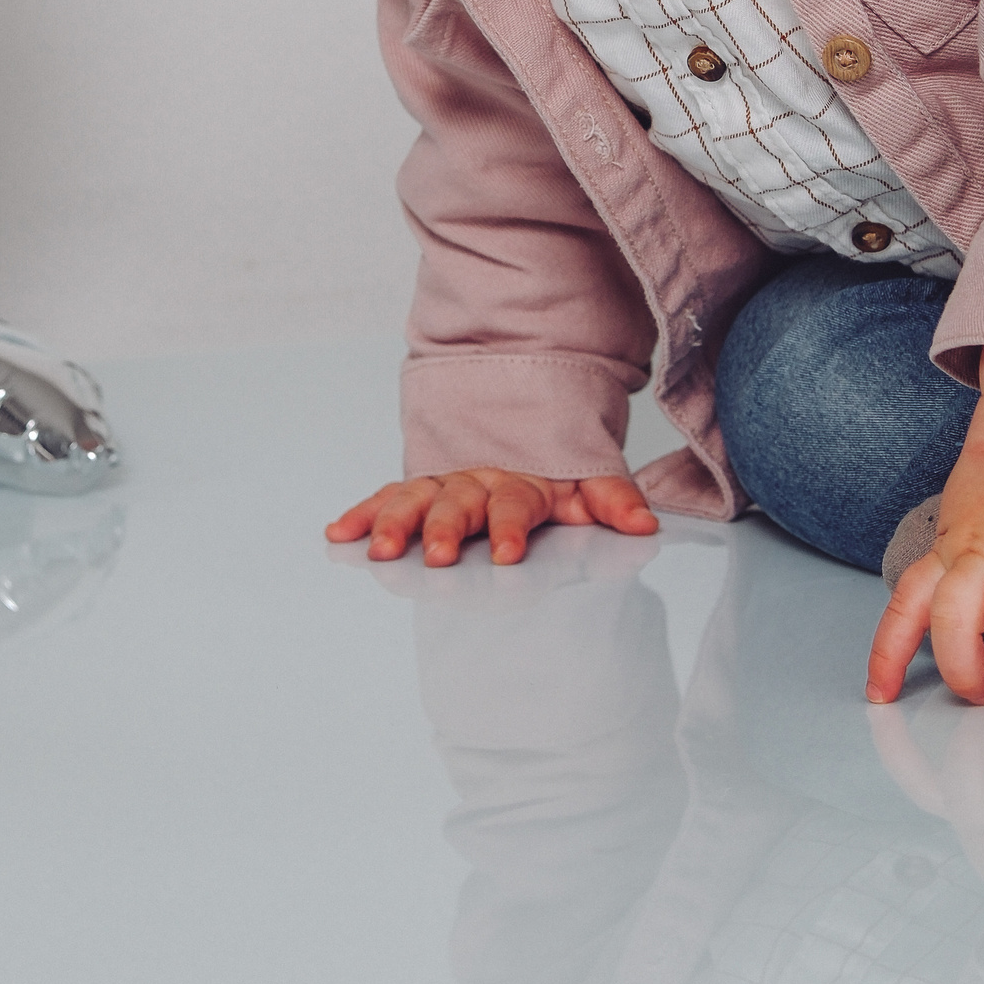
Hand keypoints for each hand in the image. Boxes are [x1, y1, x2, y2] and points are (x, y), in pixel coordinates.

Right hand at [325, 467, 658, 566]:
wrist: (522, 425)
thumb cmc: (556, 475)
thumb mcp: (588, 485)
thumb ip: (612, 502)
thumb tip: (645, 524)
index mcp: (521, 484)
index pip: (515, 506)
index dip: (512, 530)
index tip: (509, 556)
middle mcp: (477, 481)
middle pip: (458, 504)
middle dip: (446, 530)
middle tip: (438, 558)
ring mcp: (443, 484)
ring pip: (415, 500)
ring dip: (395, 523)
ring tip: (379, 551)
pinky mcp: (417, 491)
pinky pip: (386, 499)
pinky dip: (363, 514)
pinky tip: (338, 535)